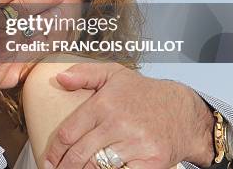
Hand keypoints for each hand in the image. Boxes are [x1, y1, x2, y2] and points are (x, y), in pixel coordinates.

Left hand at [44, 63, 214, 168]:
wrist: (184, 111)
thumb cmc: (144, 94)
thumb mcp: (113, 73)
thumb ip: (84, 73)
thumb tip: (60, 78)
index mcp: (104, 104)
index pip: (69, 133)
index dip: (55, 151)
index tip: (48, 160)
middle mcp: (119, 124)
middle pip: (80, 154)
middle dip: (64, 167)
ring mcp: (136, 144)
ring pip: (98, 167)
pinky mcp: (152, 162)